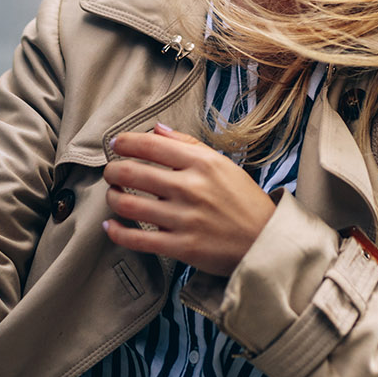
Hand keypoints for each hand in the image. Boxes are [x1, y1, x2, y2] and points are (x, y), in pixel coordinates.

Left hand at [103, 123, 275, 276]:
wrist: (265, 241)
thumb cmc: (243, 200)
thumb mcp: (222, 164)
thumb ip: (189, 144)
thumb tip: (157, 129)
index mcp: (202, 164)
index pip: (150, 145)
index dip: (125, 142)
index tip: (116, 143)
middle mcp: (191, 188)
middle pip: (131, 173)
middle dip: (112, 171)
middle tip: (111, 172)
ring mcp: (184, 219)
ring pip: (128, 205)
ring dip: (112, 198)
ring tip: (114, 195)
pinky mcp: (181, 247)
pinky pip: (137, 239)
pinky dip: (117, 232)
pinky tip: (111, 225)